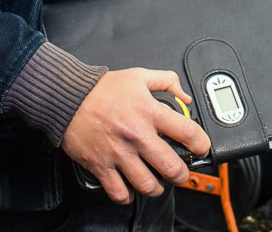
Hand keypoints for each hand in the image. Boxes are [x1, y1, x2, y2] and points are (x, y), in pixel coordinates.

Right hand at [61, 67, 209, 203]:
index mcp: (149, 112)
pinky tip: (131, 189)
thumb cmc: (103, 88)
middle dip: (182, 174)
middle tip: (182, 173)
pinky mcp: (101, 166)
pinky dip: (128, 196)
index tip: (202, 148)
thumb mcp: (140, 75)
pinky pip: (119, 192)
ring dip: (157, 188)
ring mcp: (119, 153)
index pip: (186, 131)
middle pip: (170, 167)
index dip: (201, 144)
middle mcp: (137, 135)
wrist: (69, 98)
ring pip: (147, 185)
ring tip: (159, 183)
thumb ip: (167, 82)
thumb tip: (184, 98)